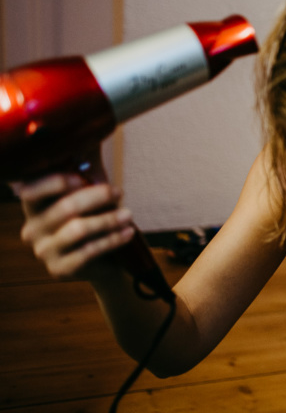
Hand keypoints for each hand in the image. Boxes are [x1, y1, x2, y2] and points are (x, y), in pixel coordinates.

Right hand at [17, 168, 134, 282]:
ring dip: (108, 220)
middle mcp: (32, 229)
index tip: (82, 179)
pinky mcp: (59, 269)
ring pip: (78, 230)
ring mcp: (44, 251)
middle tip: (119, 192)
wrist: (104, 260)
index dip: (56, 183)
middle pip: (64, 208)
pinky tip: (128, 232)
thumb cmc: (95, 219)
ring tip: (128, 215)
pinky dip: (112, 240)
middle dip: (96, 197)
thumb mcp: (89, 196)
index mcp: (34, 206)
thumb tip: (94, 142)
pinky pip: (88, 251)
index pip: (31, 190)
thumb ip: (86, 175)